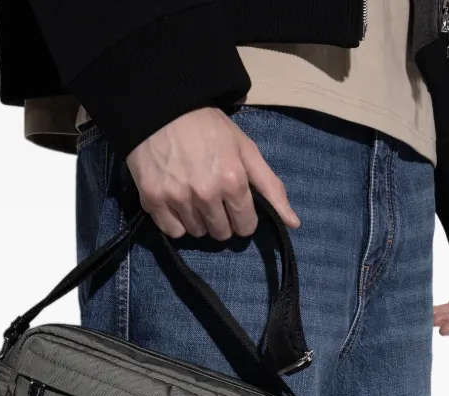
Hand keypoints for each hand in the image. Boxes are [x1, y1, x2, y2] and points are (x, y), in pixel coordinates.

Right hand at [126, 107, 299, 240]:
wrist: (163, 108)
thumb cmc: (209, 127)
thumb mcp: (246, 150)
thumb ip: (271, 187)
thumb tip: (295, 223)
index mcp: (232, 182)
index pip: (246, 227)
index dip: (243, 217)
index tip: (235, 203)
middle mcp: (206, 194)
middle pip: (222, 233)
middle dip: (221, 219)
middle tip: (213, 195)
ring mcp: (178, 198)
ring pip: (197, 233)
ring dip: (199, 220)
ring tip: (193, 193)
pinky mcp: (153, 201)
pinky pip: (173, 231)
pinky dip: (177, 222)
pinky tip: (177, 200)